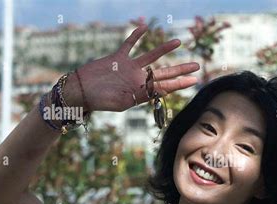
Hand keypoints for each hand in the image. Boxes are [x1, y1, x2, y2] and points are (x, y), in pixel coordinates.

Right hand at [64, 25, 199, 111]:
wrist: (80, 91)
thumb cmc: (99, 101)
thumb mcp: (121, 102)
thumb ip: (140, 96)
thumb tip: (157, 91)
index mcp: (141, 91)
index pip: (165, 87)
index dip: (179, 83)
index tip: (194, 80)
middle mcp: (138, 79)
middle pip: (164, 73)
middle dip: (180, 70)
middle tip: (197, 66)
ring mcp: (129, 68)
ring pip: (150, 56)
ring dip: (164, 49)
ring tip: (179, 42)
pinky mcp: (117, 58)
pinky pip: (129, 44)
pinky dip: (136, 36)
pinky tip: (145, 27)